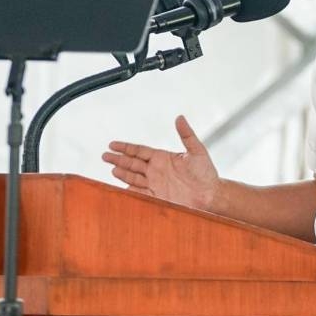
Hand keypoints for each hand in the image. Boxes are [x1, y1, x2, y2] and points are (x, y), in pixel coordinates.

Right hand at [102, 115, 219, 209]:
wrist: (211, 195)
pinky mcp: (157, 198)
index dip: (125, 147)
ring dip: (122, 173)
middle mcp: (157, 170)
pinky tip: (121, 187)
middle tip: (104, 156)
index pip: (139, 151)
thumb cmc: (206, 172)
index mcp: (163, 157)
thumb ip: (187, 135)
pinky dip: (130, 191)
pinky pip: (140, 193)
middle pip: (132, 163)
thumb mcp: (197, 151)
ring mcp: (156, 184)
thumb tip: (180, 117)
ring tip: (111, 169)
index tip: (112, 144)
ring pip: (134, 177)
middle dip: (118, 159)